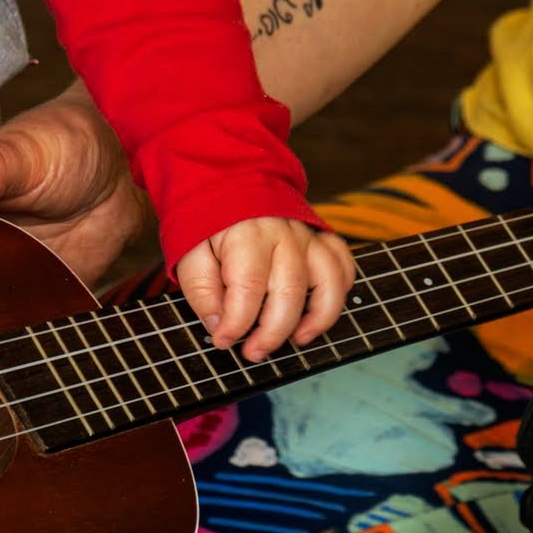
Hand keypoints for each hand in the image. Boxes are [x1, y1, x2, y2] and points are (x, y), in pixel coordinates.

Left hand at [174, 216, 354, 362]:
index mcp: (247, 234)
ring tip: (297, 340)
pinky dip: (339, 293)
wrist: (231, 181)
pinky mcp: (321, 239)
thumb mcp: (189, 253)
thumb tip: (219, 326)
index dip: (237, 323)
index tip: (223, 340)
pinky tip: (318, 313)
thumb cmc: (209, 224)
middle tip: (253, 352)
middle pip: (289, 291)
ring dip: (317, 318)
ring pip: (328, 281)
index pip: (248, 288)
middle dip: (272, 332)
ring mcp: (307, 236)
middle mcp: (284, 234)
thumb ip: (201, 290)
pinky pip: (343, 266)